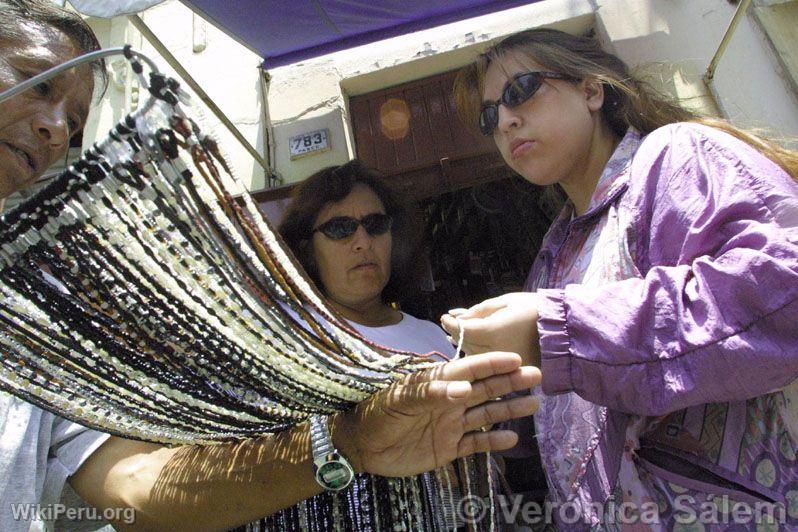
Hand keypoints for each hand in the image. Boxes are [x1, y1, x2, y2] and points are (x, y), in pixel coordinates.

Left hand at [332, 352, 539, 476]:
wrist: (362, 447)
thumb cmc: (377, 415)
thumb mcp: (400, 400)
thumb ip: (432, 394)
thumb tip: (465, 389)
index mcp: (437, 383)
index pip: (469, 369)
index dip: (492, 363)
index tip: (516, 358)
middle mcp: (449, 401)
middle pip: (485, 389)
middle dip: (510, 381)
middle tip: (536, 375)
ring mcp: (451, 424)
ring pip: (486, 414)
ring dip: (509, 408)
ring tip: (534, 403)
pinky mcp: (449, 448)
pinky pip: (476, 443)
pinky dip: (494, 441)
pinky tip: (512, 437)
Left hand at [440, 292, 541, 365]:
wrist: (566, 331)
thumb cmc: (536, 310)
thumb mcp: (506, 302)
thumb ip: (479, 310)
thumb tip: (457, 316)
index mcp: (491, 332)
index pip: (461, 329)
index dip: (450, 323)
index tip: (446, 316)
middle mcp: (493, 352)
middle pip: (464, 344)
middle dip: (458, 332)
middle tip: (455, 323)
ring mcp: (501, 366)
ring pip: (474, 356)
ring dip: (467, 344)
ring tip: (470, 333)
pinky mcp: (510, 374)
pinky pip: (488, 365)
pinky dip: (481, 354)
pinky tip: (481, 346)